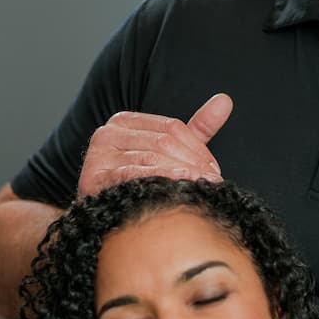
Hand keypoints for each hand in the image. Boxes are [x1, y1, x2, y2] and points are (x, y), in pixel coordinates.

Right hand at [77, 94, 233, 198]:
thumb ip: (196, 129)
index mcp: (125, 121)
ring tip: (203, 187)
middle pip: (163, 142)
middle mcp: (108, 132)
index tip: (215, 170)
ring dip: (182, 173)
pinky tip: (178, 190)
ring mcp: (98, 154)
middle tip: (214, 182)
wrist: (103, 217)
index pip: (172, 127)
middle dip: (193, 163)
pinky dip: (160, 181)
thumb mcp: (168, 154)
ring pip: (152, 158)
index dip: (198, 149)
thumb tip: (225, 101)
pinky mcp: (93, 176)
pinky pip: (134, 175)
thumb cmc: (139, 185)